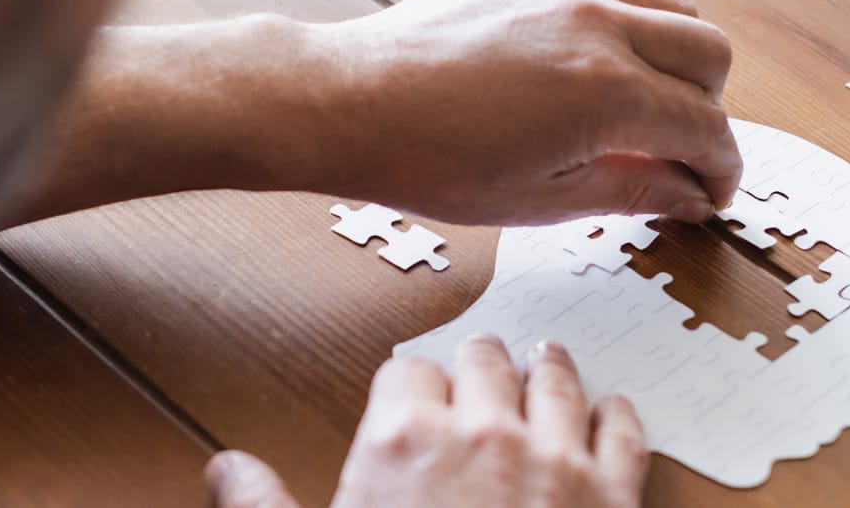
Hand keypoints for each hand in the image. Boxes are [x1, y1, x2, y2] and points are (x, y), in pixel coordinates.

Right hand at [204, 335, 649, 507]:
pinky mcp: (611, 497)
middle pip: (483, 359)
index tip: (411, 392)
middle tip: (477, 368)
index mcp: (403, 438)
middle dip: (476, 363)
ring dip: (547, 367)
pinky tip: (614, 409)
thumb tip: (226, 469)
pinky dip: (618, 415)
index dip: (408, 381)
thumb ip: (263, 507)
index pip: (407, 371)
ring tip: (546, 357)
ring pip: (555, 380)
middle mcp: (482, 431)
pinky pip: (623, 433)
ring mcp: (554, 460)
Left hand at [308, 0, 740, 224]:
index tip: (712, 191)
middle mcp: (596, 24)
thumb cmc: (431, 162)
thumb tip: (689, 195)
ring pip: (670, 7)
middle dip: (710, 108)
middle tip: (680, 150)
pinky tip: (588, 69)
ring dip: (677, 58)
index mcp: (606, 91)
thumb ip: (632, 191)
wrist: (351, 103)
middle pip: (709, 52)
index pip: (705, 125)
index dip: (721, 167)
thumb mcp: (541, 200)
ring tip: (642, 105)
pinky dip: (623, 27)